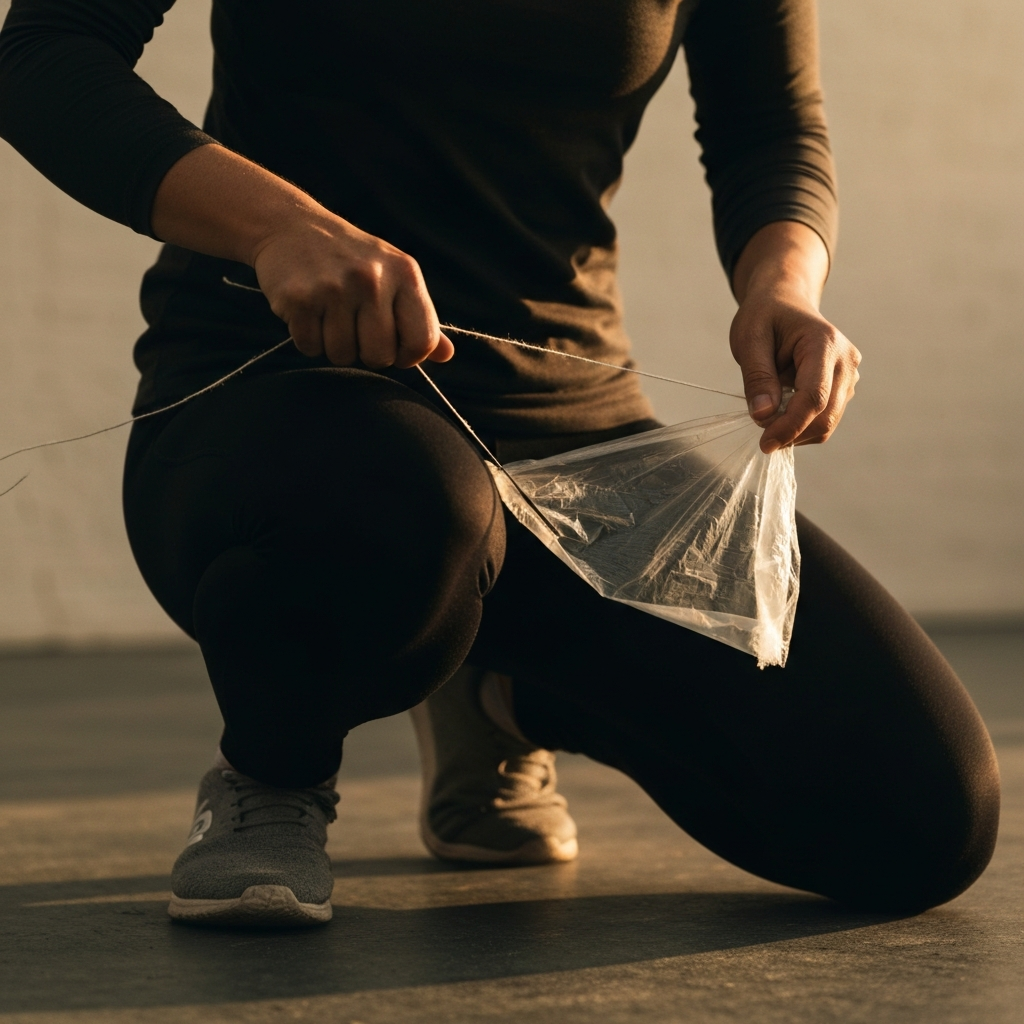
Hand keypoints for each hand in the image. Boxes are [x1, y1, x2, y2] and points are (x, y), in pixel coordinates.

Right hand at [152, 144, 452, 368]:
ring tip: (330, 318)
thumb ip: (421, 318)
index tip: (395, 347)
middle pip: (380, 356)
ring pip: (343, 355)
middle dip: (367, 354)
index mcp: (404, 274)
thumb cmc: (353, 261)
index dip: (409, 356)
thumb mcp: (395, 278)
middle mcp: (372, 278)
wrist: (292, 226)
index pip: (422, 341)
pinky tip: (309, 314)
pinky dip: (308, 340)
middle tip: (356, 331)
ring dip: (335, 347)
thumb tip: (447, 354)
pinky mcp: (299, 297)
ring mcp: (334, 287)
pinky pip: (310, 347)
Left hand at [730, 222, 860, 452]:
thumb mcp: (749, 339)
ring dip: (796, 432)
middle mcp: (846, 360)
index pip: (814, 397)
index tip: (763, 443)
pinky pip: (825, 419)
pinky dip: (802, 426)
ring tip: (768, 416)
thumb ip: (757, 377)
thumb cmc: (765, 316)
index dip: (789, 426)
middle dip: (792, 433)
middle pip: (825, 416)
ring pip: (827, 423)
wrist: (784, 302)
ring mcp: (849, 375)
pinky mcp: (844, 388)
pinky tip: (781, 413)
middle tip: (760, 436)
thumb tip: (763, 415)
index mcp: (824, 343)